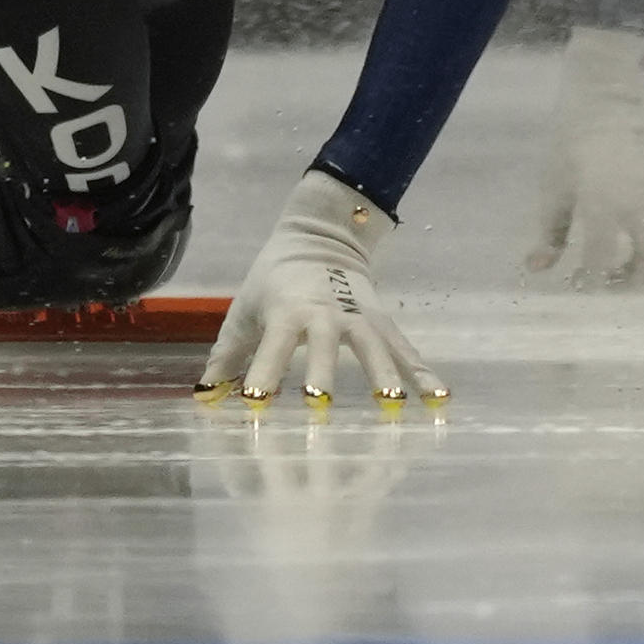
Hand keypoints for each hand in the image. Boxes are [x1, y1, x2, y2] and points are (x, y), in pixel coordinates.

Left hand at [203, 171, 444, 404]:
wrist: (320, 236)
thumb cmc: (273, 283)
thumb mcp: (244, 312)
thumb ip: (226, 357)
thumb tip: (204, 396)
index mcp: (286, 311)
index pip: (271, 345)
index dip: (263, 372)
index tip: (255, 402)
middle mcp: (324, 313)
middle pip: (324, 345)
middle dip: (322, 374)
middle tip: (319, 405)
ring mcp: (358, 316)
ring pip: (372, 347)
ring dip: (382, 376)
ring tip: (393, 406)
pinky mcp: (381, 321)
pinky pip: (404, 350)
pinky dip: (422, 374)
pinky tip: (439, 399)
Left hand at [530, 28, 643, 287]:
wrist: (606, 109)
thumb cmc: (571, 150)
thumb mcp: (553, 189)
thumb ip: (549, 233)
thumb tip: (536, 269)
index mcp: (602, 201)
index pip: (600, 256)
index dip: (590, 281)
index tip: (578, 291)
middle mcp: (638, 205)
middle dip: (630, 284)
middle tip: (612, 289)